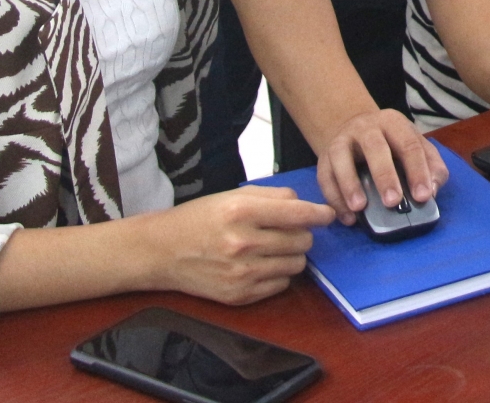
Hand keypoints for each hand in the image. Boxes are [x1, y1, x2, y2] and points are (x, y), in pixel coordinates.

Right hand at [145, 186, 334, 304]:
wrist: (161, 252)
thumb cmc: (199, 219)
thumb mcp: (233, 195)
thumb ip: (272, 196)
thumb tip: (305, 205)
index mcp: (241, 211)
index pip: (298, 214)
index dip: (319, 213)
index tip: (328, 214)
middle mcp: (243, 242)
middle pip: (302, 240)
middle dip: (302, 234)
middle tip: (288, 231)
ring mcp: (241, 272)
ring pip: (296, 264)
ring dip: (292, 255)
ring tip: (273, 247)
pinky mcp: (239, 295)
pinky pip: (281, 285)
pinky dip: (278, 274)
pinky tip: (262, 265)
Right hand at [319, 108, 447, 222]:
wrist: (355, 130)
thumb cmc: (391, 144)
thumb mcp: (415, 146)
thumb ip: (431, 166)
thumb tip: (432, 190)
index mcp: (394, 123)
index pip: (409, 144)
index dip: (417, 170)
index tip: (423, 196)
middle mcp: (366, 127)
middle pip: (375, 148)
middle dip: (385, 176)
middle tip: (393, 202)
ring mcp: (342, 140)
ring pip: (342, 158)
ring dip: (350, 184)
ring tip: (360, 208)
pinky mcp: (324, 158)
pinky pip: (325, 177)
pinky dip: (334, 198)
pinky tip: (347, 217)